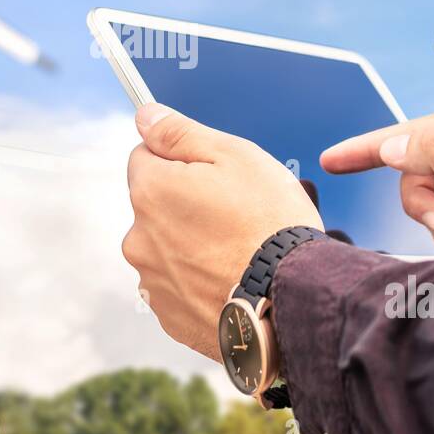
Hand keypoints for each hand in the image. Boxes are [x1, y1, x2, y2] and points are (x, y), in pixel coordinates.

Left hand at [123, 104, 323, 360]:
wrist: (293, 300)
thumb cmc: (270, 224)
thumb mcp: (235, 156)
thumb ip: (179, 133)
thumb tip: (145, 116)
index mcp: (150, 191)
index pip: (145, 157)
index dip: (182, 160)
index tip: (214, 176)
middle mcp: (139, 238)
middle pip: (156, 206)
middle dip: (185, 205)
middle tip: (234, 215)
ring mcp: (152, 282)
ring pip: (166, 248)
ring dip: (191, 245)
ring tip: (237, 252)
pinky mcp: (171, 317)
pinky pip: (179, 287)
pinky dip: (199, 282)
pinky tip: (232, 280)